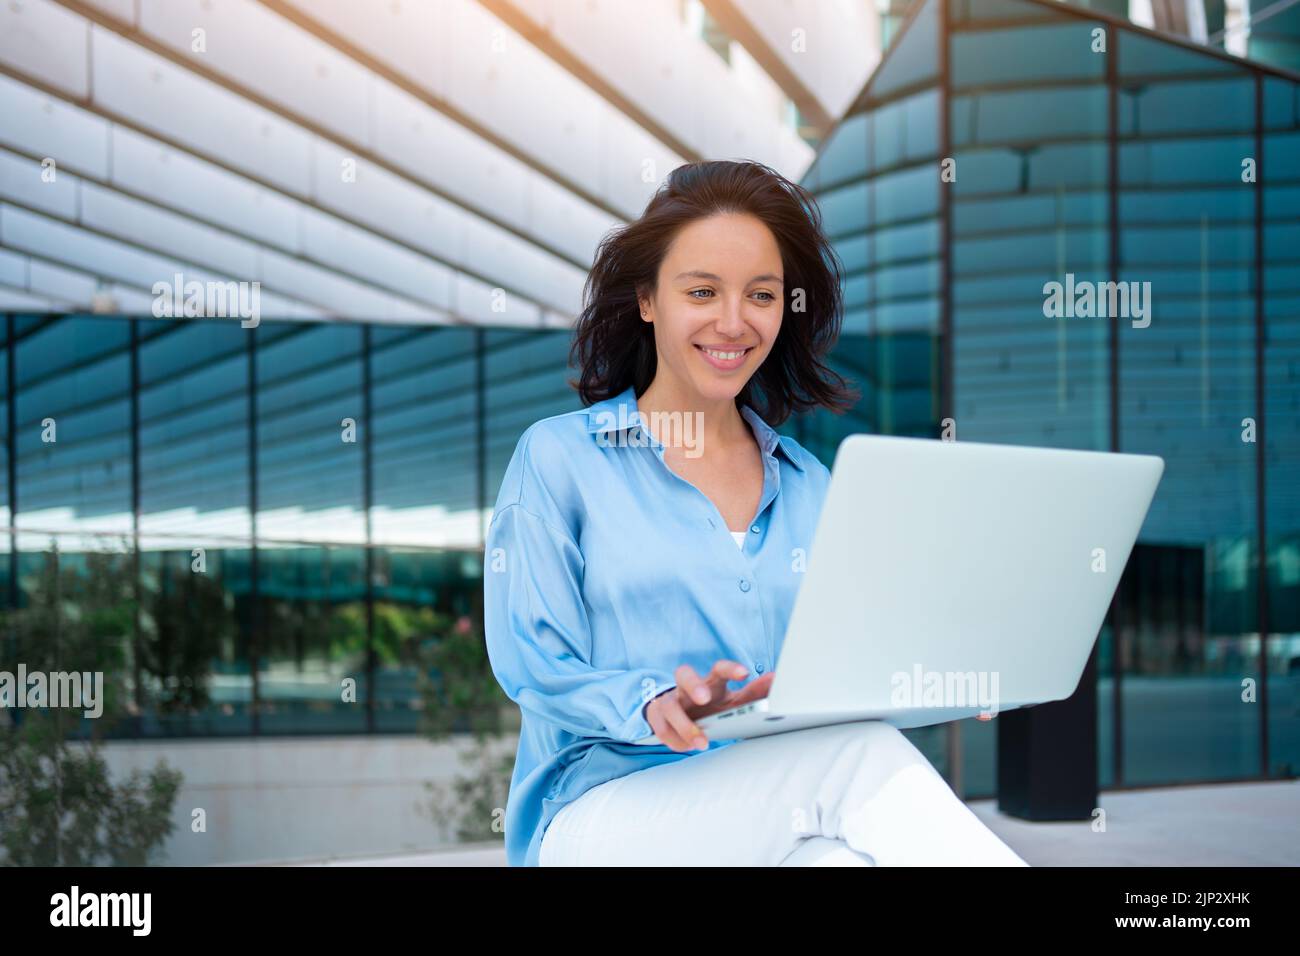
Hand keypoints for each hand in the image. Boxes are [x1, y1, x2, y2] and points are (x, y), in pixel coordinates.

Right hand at [644, 659, 774, 752]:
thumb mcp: (735, 701)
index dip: (730, 669)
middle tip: (704, 699)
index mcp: (711, 682)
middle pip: (684, 674)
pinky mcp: (657, 715)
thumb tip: (776, 680)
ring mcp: (670, 700)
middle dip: (693, 685)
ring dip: (684, 725)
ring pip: (670, 706)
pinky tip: (687, 747)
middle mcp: (688, 687)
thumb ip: (754, 692)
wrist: (682, 715)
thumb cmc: (714, 706)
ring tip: (701, 743)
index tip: (745, 673)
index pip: (718, 669)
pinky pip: (660, 727)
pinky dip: (674, 739)